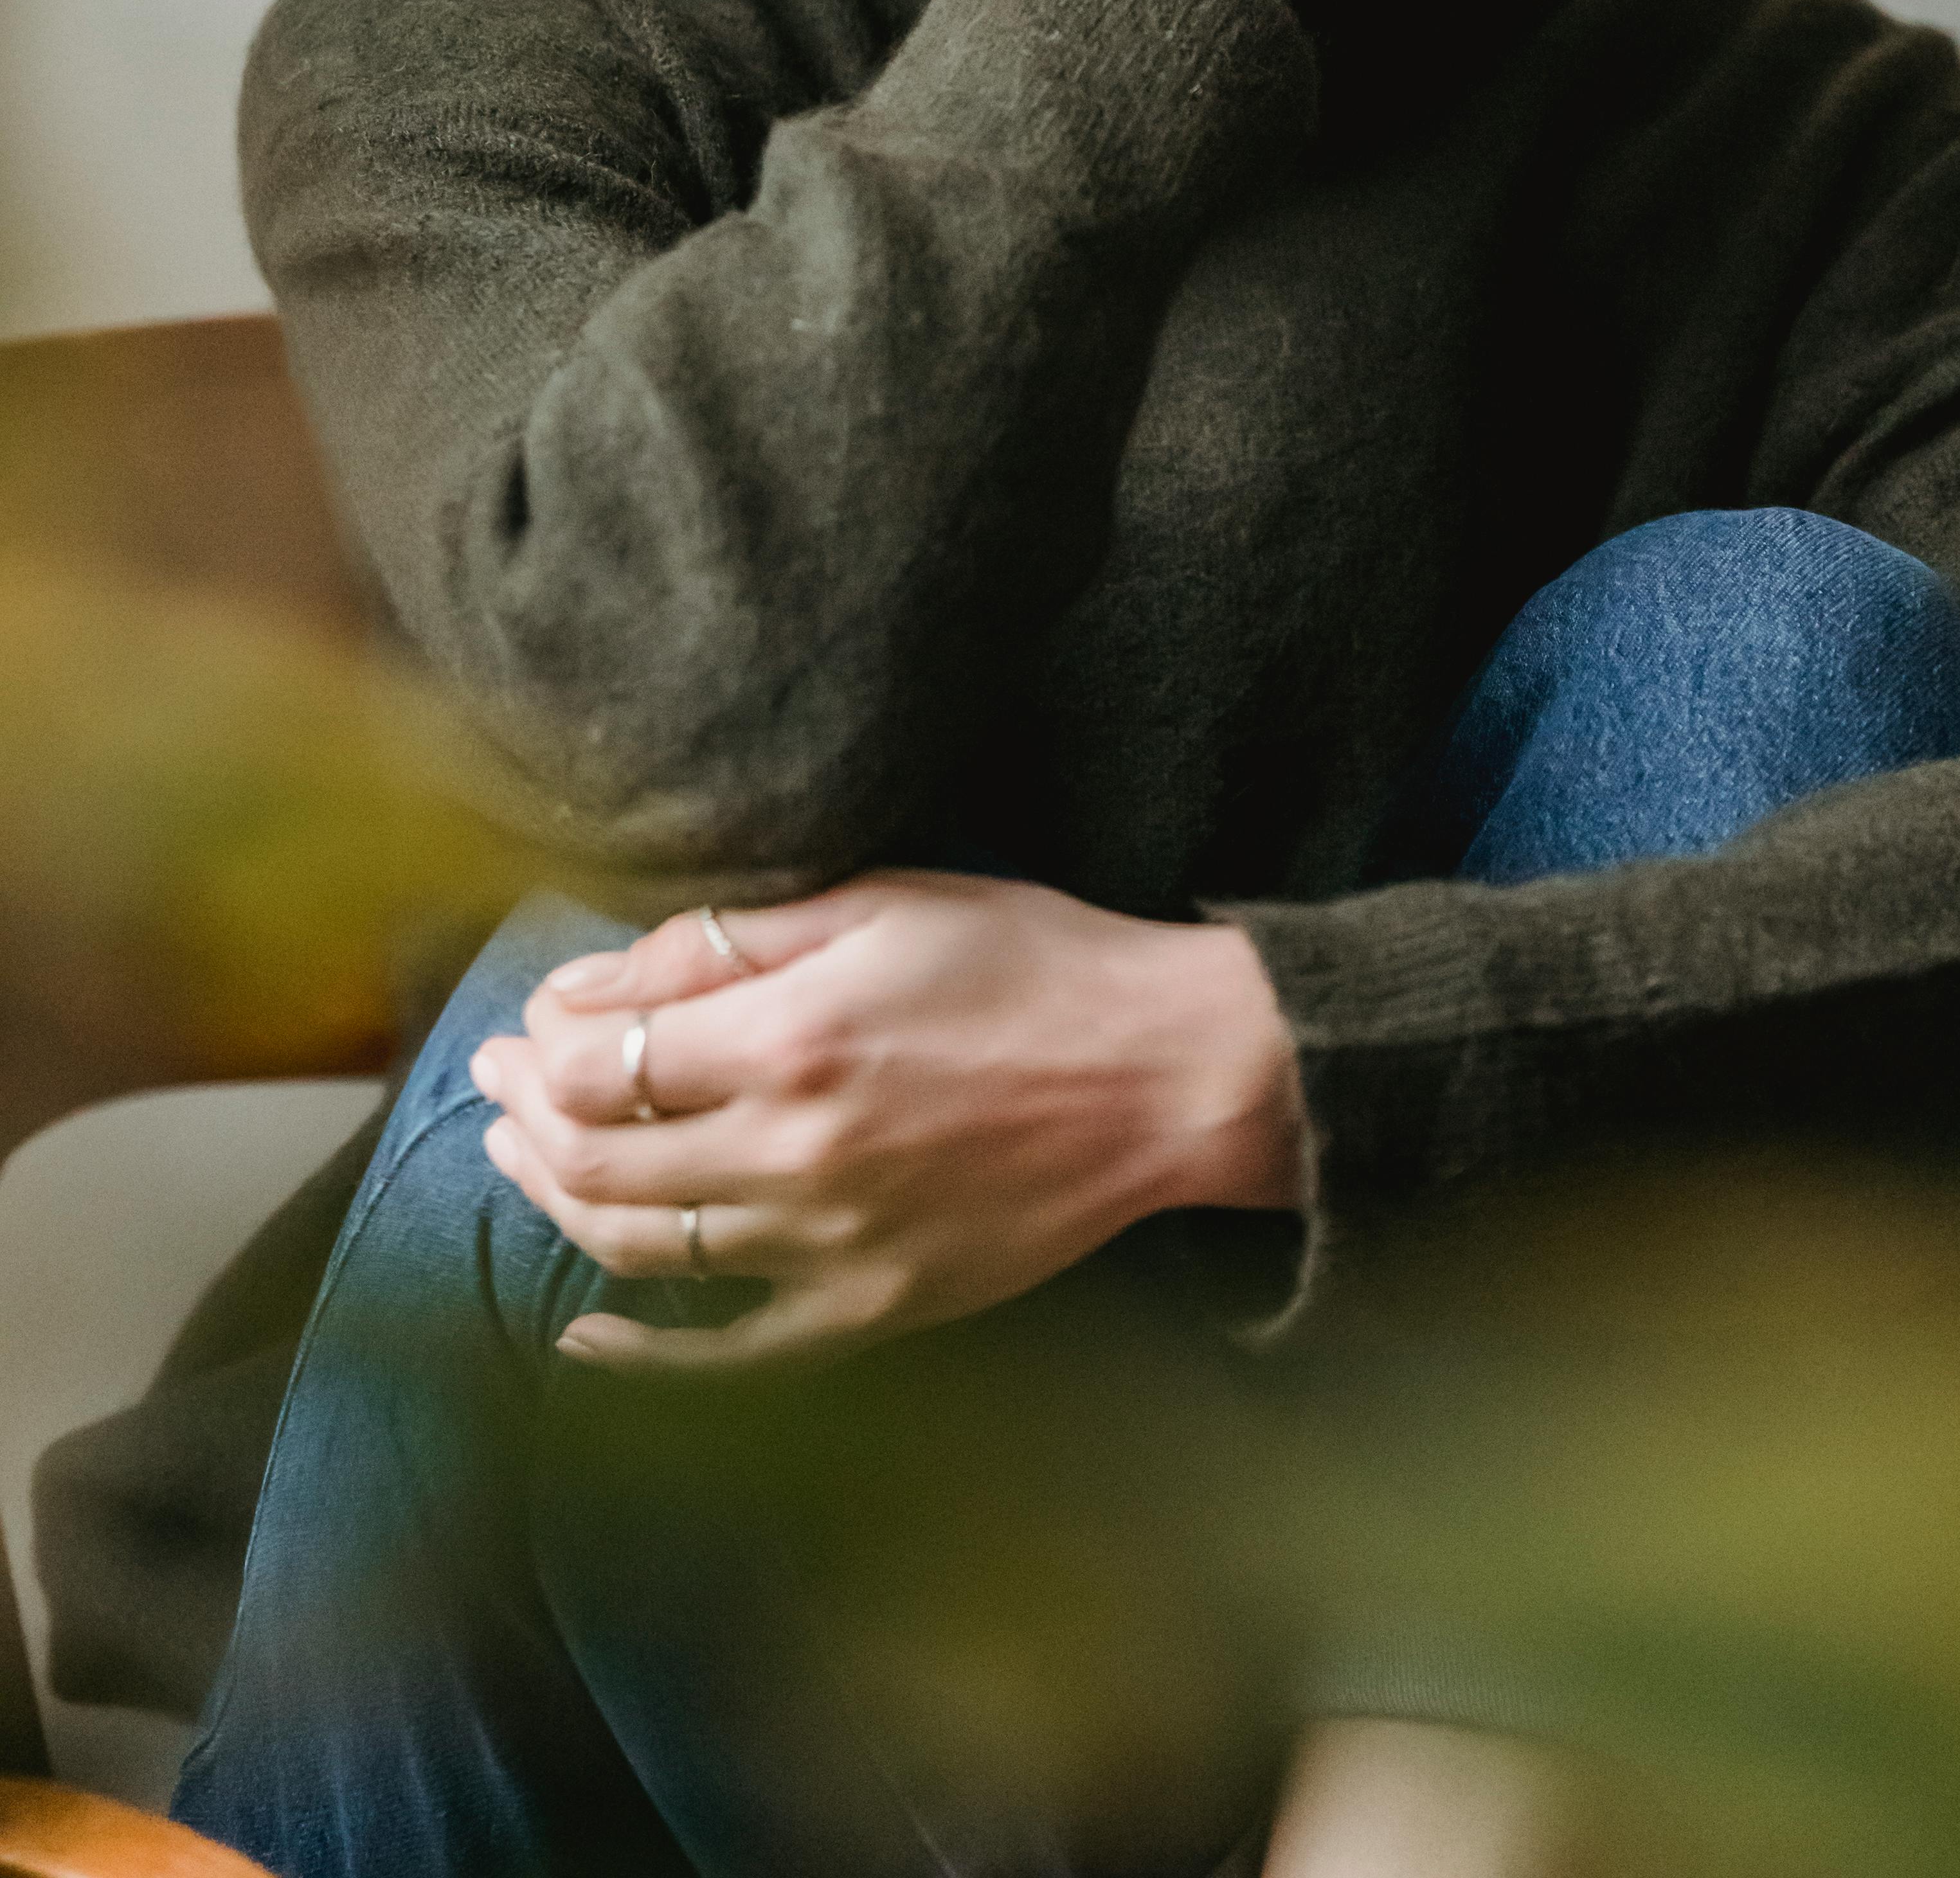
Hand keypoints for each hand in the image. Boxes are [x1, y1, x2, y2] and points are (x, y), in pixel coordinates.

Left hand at [469, 872, 1305, 1368]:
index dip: (543, 1040)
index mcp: (791, 1040)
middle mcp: (793, 1154)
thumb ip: (732, 942)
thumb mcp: (883, 903)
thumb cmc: (1032, 961)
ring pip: (637, 1247)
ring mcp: (828, 1247)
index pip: (601, 1062)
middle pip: (595, 1159)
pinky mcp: (870, 1309)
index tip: (529, 1016)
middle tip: (499, 1077)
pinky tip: (582, 1330)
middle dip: (525, 1114)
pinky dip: (640, 1352)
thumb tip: (597, 977)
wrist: (1162, 1071)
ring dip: (556, 1202)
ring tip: (524, 1157)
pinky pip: (727, 1352)